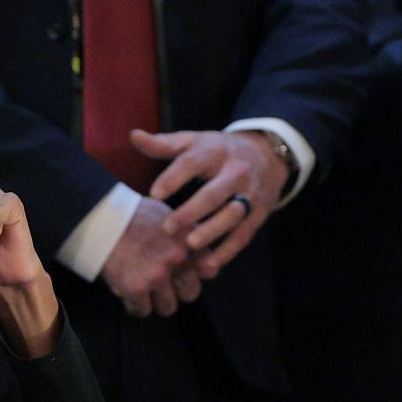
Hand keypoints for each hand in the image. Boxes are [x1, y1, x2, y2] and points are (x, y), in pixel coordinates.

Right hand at [99, 197, 191, 317]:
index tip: (184, 272)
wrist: (103, 219)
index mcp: (189, 241)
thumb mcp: (171, 216)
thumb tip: (202, 252)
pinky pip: (142, 311)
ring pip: (168, 307)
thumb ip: (188, 234)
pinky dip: (135, 305)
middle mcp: (177, 260)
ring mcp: (156, 276)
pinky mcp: (135, 288)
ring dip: (156, 301)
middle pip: (191, 293)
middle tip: (163, 285)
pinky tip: (129, 294)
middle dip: (177, 291)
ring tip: (145, 291)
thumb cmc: (135, 215)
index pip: (210, 272)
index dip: (196, 274)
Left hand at [133, 128, 285, 278]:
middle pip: (214, 193)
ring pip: (232, 215)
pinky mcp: (258, 214)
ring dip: (212, 231)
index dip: (174, 177)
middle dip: (192, 211)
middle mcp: (236, 171)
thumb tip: (133, 136)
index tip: (155, 194)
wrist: (268, 154)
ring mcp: (250, 194)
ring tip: (190, 245)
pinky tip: (209, 265)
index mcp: (215, 151)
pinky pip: (243, 235)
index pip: (193, 162)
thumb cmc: (218, 151)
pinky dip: (228, 252)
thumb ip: (163, 144)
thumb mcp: (193, 142)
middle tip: (168, 228)